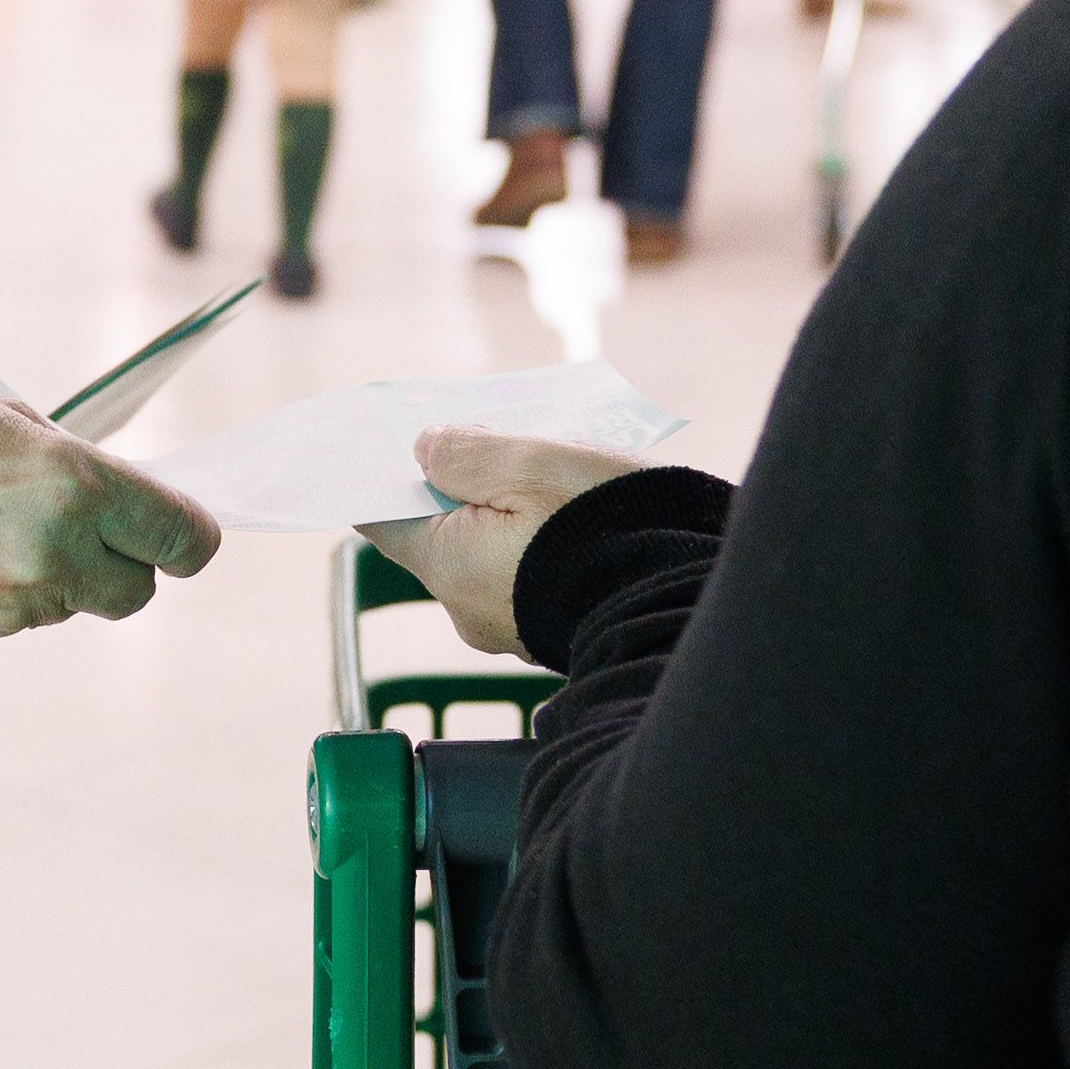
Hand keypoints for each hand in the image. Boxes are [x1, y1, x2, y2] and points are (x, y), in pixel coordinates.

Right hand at [0, 367, 219, 638]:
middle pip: (139, 590)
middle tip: (88, 521)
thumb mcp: (2, 412)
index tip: (172, 521)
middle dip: (126, 560)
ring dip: (66, 574)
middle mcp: (56, 552)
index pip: (185, 540)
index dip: (186, 532)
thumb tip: (110, 493)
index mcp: (75, 485)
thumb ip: (68, 458)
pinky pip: (28, 615)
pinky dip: (18, 590)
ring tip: (5, 524)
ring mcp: (15, 601)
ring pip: (79, 604)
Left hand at [359, 428, 645, 659]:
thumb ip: (465, 453)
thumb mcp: (528, 466)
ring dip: (507, 512)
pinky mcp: (558, 628)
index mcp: (450, 567)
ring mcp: (515, 626)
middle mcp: (470, 608)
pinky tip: (573, 511)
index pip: (384, 520)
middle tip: (490, 440)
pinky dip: (539, 541)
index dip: (385, 477)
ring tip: (545, 470)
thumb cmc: (602, 527)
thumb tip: (426, 449)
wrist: (685, 601)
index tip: (398, 442)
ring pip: (491, 552)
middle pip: (443, 533)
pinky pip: (530, 573)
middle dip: (460, 487)